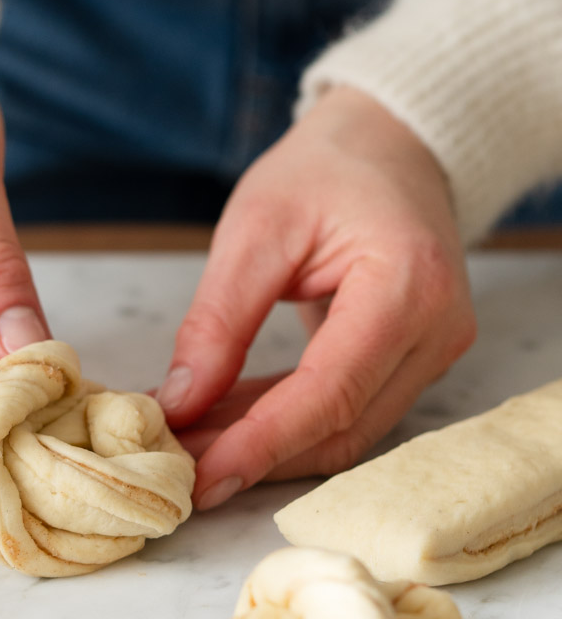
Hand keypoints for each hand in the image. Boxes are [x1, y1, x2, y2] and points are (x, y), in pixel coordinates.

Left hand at [156, 87, 476, 507]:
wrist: (390, 143)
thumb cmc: (328, 168)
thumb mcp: (256, 227)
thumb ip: (219, 319)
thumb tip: (181, 403)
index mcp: (409, 285)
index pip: (332, 392)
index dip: (262, 442)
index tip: (200, 476)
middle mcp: (438, 330)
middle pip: (345, 426)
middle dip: (258, 454)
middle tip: (179, 467)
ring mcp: (435, 350)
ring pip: (350, 430)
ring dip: (270, 446)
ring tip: (192, 446)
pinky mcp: (416, 360)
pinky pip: (352, 410)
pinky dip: (290, 423)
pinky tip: (229, 423)